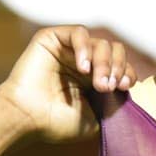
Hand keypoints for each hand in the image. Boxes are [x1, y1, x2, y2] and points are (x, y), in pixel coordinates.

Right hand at [0, 25, 137, 142]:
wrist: (27, 118)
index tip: (125, 86)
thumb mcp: (95, 119)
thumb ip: (113, 105)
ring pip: (99, 42)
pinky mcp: (52, 39)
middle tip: (108, 87)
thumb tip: (127, 90)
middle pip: (114, 51)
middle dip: (117, 68)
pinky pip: (78, 32)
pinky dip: (85, 47)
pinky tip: (82, 67)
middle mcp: (82, 61)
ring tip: (97, 82)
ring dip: (104, 62)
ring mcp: (68, 50)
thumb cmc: (55, 122)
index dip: (127, 72)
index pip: (121, 66)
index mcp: (93, 79)